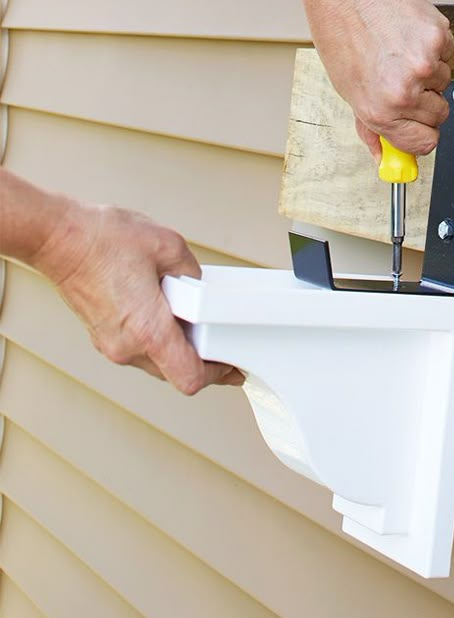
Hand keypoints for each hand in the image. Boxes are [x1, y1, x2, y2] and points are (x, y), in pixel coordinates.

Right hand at [34, 202, 242, 395]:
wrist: (58, 238)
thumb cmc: (103, 240)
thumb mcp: (168, 246)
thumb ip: (192, 273)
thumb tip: (198, 286)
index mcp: (148, 330)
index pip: (190, 378)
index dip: (217, 375)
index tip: (230, 365)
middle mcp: (127, 347)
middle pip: (174, 373)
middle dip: (199, 359)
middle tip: (217, 341)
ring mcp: (111, 345)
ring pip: (156, 363)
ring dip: (175, 348)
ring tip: (187, 320)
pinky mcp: (101, 337)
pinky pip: (138, 350)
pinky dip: (156, 339)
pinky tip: (162, 312)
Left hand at [306, 0, 453, 158]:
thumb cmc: (340, 33)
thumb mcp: (348, 89)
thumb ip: (369, 125)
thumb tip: (381, 154)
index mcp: (379, 111)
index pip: (423, 143)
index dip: (422, 134)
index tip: (419, 126)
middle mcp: (403, 92)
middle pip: (439, 115)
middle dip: (426, 100)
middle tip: (402, 78)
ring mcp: (424, 65)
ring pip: (445, 82)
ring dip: (429, 70)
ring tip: (399, 50)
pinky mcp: (438, 39)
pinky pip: (448, 54)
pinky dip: (434, 46)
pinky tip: (408, 35)